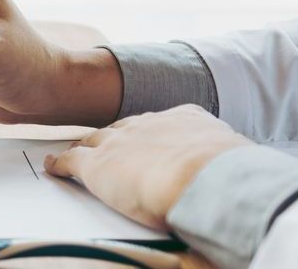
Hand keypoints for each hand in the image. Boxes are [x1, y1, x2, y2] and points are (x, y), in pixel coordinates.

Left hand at [44, 105, 251, 228]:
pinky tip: (52, 166)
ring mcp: (120, 141)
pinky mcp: (97, 164)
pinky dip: (60, 163)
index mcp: (186, 119)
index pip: (160, 124)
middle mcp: (149, 123)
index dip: (149, 134)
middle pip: (123, 128)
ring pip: (94, 140)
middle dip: (115, 137)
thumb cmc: (231, 175)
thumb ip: (227, 161)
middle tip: (107, 147)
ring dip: (85, 147)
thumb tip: (245, 173)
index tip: (147, 140)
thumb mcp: (235, 158)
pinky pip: (71, 160)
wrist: (206, 178)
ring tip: (76, 152)